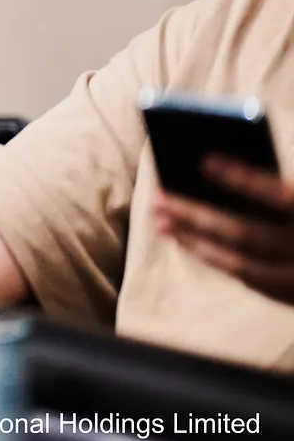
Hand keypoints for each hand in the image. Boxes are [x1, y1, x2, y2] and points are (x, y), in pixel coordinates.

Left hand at [154, 154, 293, 302]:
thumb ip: (281, 191)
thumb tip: (217, 168)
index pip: (280, 195)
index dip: (242, 177)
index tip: (204, 159)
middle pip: (247, 234)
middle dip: (197, 216)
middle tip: (158, 199)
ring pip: (242, 265)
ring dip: (196, 242)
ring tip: (161, 221)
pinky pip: (253, 281)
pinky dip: (220, 261)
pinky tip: (192, 243)